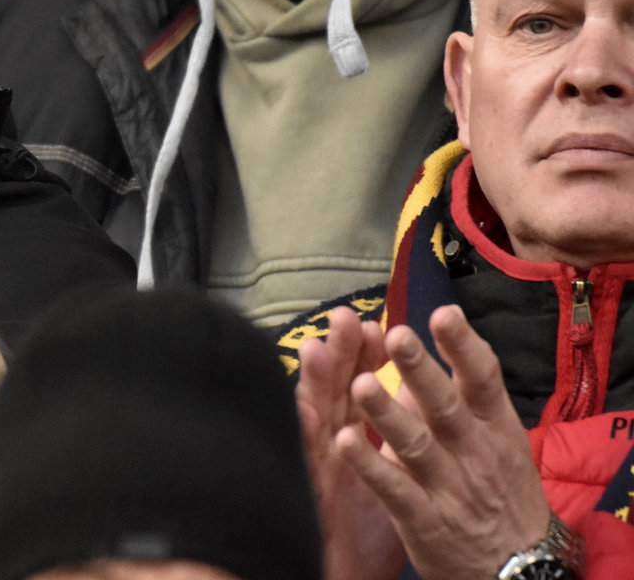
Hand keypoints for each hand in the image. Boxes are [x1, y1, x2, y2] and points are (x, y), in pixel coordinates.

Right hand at [298, 306, 403, 579]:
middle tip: (345, 317)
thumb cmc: (366, 534)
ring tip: (318, 348)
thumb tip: (410, 395)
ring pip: (316, 419)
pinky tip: (305, 410)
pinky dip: (304, 436)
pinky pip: (307, 464)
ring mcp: (318, 470)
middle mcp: (332, 450)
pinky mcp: (310, 495)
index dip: (368, 356)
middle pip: (336, 391)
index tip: (379, 325)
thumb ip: (392, 437)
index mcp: (356, 441)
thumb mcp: (389, 482)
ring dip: (318, 385)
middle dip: (342, 353)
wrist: (346, 576)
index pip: (362, 387)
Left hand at [335, 306, 551, 579]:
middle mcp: (475, 454)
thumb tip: (426, 353)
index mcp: (496, 429)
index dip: (464, 346)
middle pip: (445, 406)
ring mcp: (450, 488)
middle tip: (396, 333)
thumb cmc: (503, 494)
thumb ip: (462, 400)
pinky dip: (370, 466)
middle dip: (420, 370)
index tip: (444, 313)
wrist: (522, 572)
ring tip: (359, 383)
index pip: (484, 380)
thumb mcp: (499, 444)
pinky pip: (395, 490)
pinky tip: (344, 442)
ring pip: (415, 445)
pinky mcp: (425, 520)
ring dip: (386, 414)